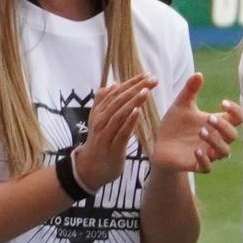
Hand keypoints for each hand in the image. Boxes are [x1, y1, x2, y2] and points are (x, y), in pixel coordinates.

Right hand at [71, 74, 156, 190]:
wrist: (90, 168)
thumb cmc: (99, 142)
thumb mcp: (98, 120)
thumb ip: (103, 102)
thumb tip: (112, 84)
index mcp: (99, 112)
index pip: (116, 93)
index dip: (131, 82)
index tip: (147, 74)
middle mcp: (100, 121)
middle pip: (119, 101)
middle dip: (136, 88)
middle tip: (152, 79)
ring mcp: (105, 134)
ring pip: (119, 114)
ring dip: (133, 102)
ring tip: (146, 91)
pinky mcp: (112, 147)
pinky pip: (121, 132)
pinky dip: (129, 121)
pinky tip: (138, 112)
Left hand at [144, 76, 242, 176]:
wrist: (159, 146)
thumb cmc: (175, 126)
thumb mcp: (181, 106)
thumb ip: (190, 91)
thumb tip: (198, 74)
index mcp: (216, 123)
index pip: (238, 119)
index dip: (236, 111)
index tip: (223, 102)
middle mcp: (215, 139)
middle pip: (233, 136)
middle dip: (224, 127)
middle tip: (209, 119)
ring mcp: (208, 153)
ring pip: (224, 152)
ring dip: (216, 142)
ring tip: (202, 132)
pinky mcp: (196, 165)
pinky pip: (207, 167)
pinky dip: (204, 159)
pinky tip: (196, 150)